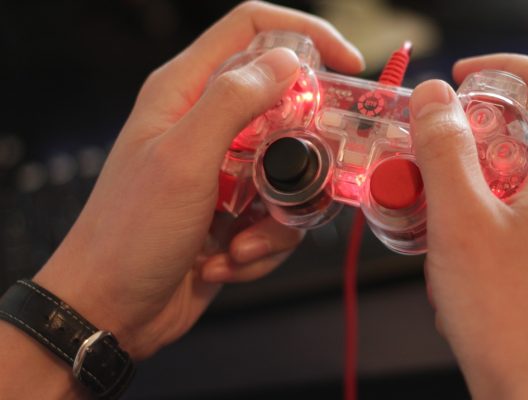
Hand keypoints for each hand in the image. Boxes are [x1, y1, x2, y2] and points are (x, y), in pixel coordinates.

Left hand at [32, 1, 364, 359]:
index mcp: (185, 92)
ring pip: (291, 172)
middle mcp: (207, 124)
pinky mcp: (236, 211)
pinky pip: (278, 217)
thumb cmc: (128, 234)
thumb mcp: (183, 160)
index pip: (253, 30)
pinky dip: (262, 245)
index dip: (305, 35)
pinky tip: (225, 261)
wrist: (110, 310)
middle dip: (305, 151)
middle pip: (286, 106)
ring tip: (238, 242)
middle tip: (304, 179)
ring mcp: (225, 170)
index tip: (346, 64)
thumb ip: (233, 101)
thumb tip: (287, 61)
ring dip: (277, 217)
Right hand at [409, 55, 527, 398]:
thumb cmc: (509, 318)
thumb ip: (445, 147)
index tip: (462, 82)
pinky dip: (495, 224)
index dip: (504, 70)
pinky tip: (463, 260)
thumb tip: (437, 99)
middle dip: (475, 142)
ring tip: (439, 222)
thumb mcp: (458, 218)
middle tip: (431, 163)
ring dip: (480, 189)